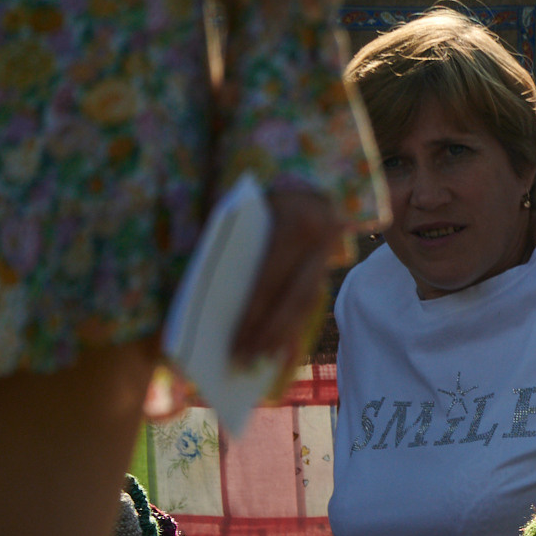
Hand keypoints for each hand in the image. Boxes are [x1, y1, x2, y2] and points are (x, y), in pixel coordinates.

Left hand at [230, 187, 343, 367]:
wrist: (308, 173)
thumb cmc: (262, 192)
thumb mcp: (243, 208)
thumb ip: (230, 245)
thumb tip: (206, 294)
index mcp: (297, 223)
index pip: (270, 280)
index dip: (252, 315)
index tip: (233, 343)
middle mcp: (321, 240)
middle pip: (292, 299)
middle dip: (267, 334)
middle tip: (243, 360)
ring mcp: (329, 253)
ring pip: (306, 305)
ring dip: (282, 336)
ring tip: (259, 362)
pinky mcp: (328, 264)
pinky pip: (311, 302)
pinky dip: (295, 327)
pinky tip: (282, 352)